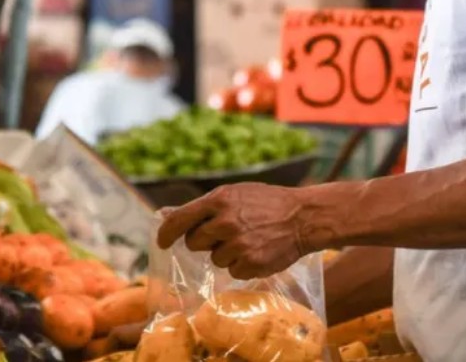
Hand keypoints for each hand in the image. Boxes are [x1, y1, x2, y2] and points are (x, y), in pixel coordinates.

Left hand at [156, 182, 313, 279]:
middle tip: (224, 234)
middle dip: (204, 241)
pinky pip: (232, 272)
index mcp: (219, 199)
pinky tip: (257, 252)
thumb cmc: (267, 203)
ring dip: (227, 253)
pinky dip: (242, 265)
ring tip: (249, 240)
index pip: (179, 219)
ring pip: (215, 259)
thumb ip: (203, 206)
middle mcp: (225, 222)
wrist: (304, 217)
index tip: (162, 241)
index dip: (167, 233)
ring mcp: (238, 244)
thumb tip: (166, 214)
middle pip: (194, 242)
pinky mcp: (250, 264)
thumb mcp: (235, 194)